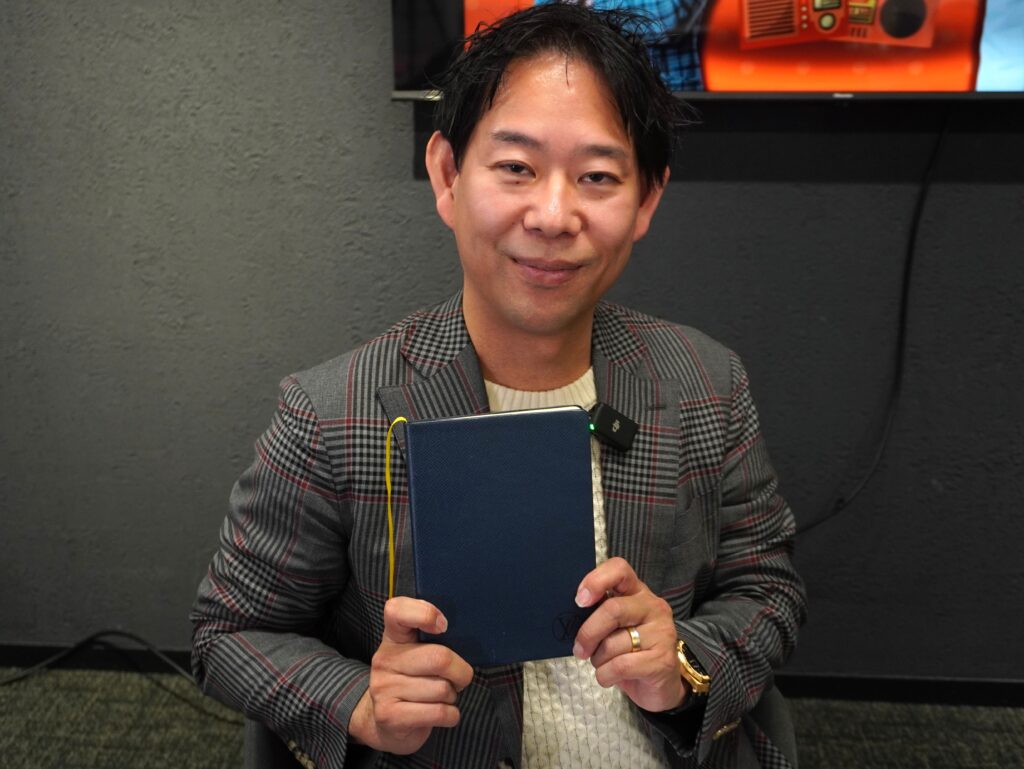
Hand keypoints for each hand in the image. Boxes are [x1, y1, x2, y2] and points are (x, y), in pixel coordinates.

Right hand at [349, 597, 473, 754]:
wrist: (388, 722)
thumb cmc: (415, 680)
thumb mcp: (418, 653)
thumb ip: (435, 639)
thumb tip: (466, 634)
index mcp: (394, 637)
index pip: (397, 610)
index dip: (424, 613)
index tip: (443, 626)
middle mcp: (384, 659)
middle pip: (439, 658)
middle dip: (460, 672)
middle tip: (458, 678)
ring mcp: (383, 688)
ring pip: (442, 689)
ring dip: (452, 696)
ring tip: (441, 697)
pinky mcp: (390, 716)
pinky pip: (439, 712)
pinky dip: (451, 715)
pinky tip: (441, 713)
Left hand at [572, 557, 685, 712]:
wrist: (660, 684)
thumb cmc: (630, 651)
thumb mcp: (614, 627)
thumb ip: (599, 614)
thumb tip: (569, 614)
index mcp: (638, 592)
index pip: (619, 570)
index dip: (596, 581)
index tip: (579, 600)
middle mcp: (653, 607)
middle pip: (612, 609)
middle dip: (588, 633)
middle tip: (579, 649)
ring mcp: (661, 633)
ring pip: (613, 644)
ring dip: (598, 660)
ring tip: (603, 664)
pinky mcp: (662, 660)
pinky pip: (621, 666)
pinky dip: (605, 675)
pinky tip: (610, 677)